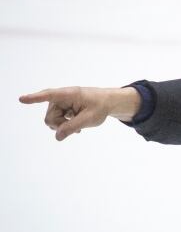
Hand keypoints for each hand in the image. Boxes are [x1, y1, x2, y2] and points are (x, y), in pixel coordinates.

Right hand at [19, 86, 140, 140]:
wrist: (107, 102)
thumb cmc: (100, 107)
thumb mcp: (89, 119)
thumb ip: (73, 127)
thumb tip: (57, 137)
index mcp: (69, 94)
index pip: (49, 95)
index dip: (35, 98)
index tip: (21, 99)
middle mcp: (60, 97)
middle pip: (50, 117)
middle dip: (60, 125)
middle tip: (77, 128)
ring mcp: (59, 103)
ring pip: (52, 121)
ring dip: (64, 125)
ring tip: (78, 125)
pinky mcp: (60, 108)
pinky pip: (56, 121)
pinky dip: (65, 125)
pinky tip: (76, 127)